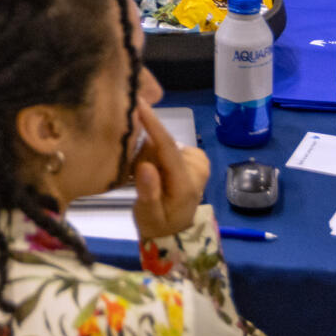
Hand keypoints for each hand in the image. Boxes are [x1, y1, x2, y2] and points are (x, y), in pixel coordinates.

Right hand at [130, 102, 210, 240]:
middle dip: (145, 154)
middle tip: (137, 177)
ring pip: (163, 145)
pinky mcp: (196, 157)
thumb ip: (148, 192)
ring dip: (150, 156)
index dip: (153, 125)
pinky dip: (157, 155)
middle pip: (161, 145)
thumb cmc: (158, 224)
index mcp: (186, 182)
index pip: (168, 148)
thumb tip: (146, 166)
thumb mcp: (148, 215)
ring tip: (147, 177)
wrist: (174, 231)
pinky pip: (168, 146)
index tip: (139, 103)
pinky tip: (156, 171)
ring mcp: (199, 161)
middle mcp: (197, 167)